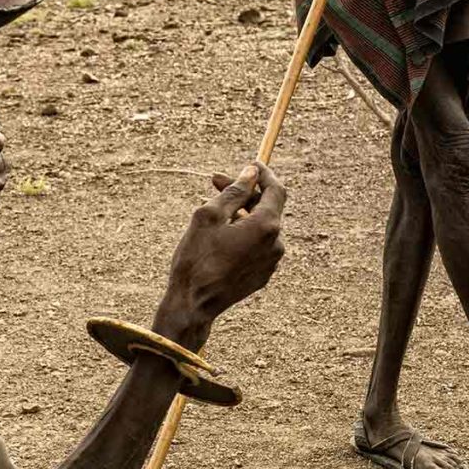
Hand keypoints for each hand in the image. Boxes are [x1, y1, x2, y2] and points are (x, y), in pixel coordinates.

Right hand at [153, 162, 286, 350]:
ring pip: (261, 227)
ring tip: (212, 212)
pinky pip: (257, 246)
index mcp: (266, 226)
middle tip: (215, 182)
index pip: (276, 189)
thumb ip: (233, 191)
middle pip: (268, 207)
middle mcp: (276, 244)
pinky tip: (219, 237)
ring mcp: (271, 262)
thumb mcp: (208, 216)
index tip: (249, 164)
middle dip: (245, 193)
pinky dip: (243, 234)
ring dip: (242, 214)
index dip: (263, 173)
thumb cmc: (196, 259)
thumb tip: (251, 173)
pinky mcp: (262, 275)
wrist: (192, 304)